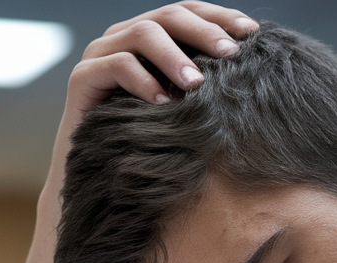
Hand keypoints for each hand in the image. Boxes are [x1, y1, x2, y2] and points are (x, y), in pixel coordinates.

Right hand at [43, 3, 257, 204]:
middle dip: (204, 32)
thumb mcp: (183, 106)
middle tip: (231, 54)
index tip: (252, 34)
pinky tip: (163, 103)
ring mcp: (101, 53)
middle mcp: (125, 35)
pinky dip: (143, 81)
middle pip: (169, 16)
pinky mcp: (82, 76)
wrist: (96, 172)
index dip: (221, 17)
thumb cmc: (147, 140)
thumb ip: (203, 82)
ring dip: (174, 57)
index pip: (189, 12)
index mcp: (152, 35)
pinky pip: (116, 65)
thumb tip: (254, 70)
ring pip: (143, 34)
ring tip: (196, 84)